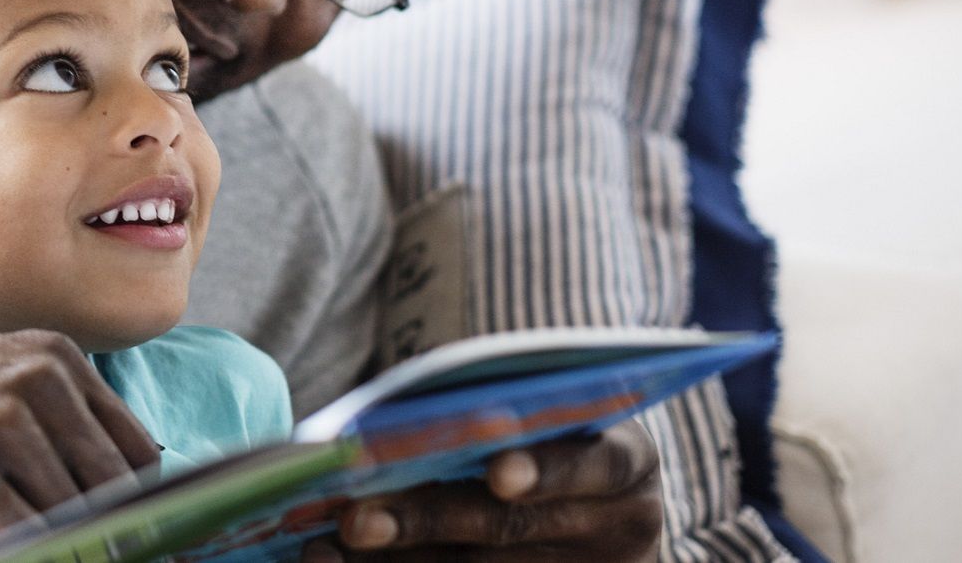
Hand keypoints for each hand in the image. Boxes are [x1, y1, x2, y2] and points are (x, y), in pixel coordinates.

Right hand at [0, 316, 160, 538]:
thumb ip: (56, 440)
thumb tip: (124, 516)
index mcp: (58, 361)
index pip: (139, 458)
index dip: (139, 516)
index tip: (126, 548)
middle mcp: (39, 380)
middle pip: (114, 494)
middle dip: (103, 544)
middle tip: (81, 557)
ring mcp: (0, 421)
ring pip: (74, 521)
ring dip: (61, 551)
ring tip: (28, 552)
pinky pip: (24, 539)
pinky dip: (25, 557)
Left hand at [307, 419, 662, 560]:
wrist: (590, 509)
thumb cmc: (548, 434)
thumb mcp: (546, 415)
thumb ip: (492, 413)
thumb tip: (386, 427)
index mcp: (628, 460)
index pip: (596, 465)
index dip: (545, 470)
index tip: (497, 476)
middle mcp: (619, 526)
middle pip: (512, 528)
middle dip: (428, 518)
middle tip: (357, 518)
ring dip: (398, 558)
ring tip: (332, 544)